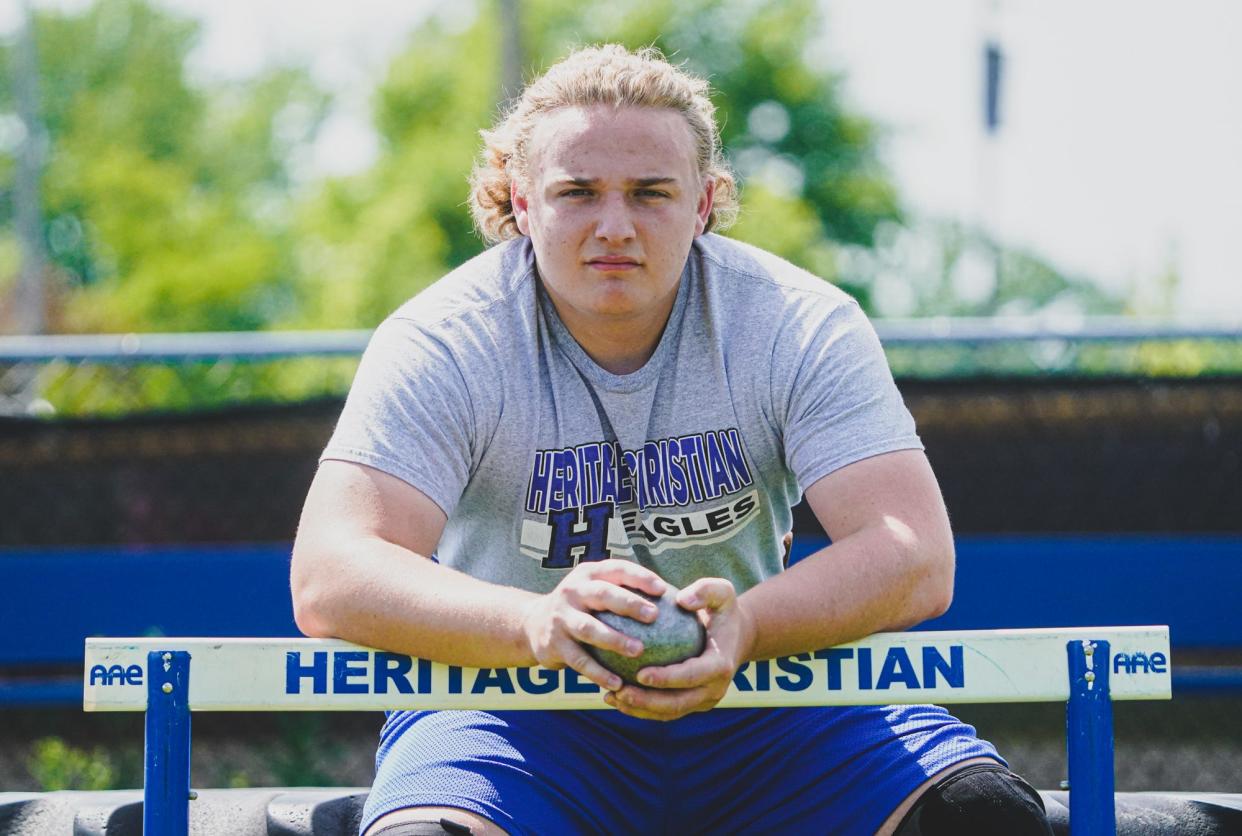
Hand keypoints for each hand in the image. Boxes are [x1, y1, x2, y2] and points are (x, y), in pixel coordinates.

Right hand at [520, 559, 667, 690]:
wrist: (532, 624)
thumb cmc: (581, 607)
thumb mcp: (596, 591)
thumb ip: (625, 591)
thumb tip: (679, 600)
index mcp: (588, 575)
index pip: (617, 569)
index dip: (639, 577)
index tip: (663, 589)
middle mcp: (573, 591)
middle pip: (603, 595)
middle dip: (629, 604)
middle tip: (653, 615)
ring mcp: (561, 617)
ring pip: (590, 628)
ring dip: (614, 640)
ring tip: (638, 651)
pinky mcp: (554, 644)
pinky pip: (580, 660)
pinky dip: (598, 673)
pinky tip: (618, 683)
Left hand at [603, 577, 755, 720]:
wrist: (737, 637)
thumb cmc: (722, 611)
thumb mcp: (722, 592)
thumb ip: (706, 590)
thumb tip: (682, 600)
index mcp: (720, 665)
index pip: (691, 676)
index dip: (667, 678)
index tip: (640, 673)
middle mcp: (714, 689)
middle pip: (678, 702)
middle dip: (647, 701)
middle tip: (619, 691)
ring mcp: (704, 700)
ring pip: (669, 712)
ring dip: (639, 709)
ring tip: (612, 697)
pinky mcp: (693, 705)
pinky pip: (666, 711)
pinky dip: (641, 709)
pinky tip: (616, 698)